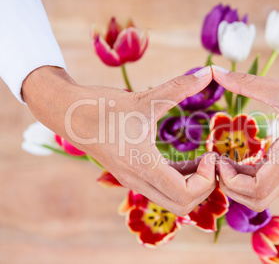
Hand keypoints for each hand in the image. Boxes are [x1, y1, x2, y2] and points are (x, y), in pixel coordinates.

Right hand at [22, 65, 216, 215]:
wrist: (68, 114)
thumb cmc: (102, 106)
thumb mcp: (144, 97)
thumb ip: (179, 86)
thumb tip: (208, 72)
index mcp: (142, 165)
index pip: (184, 194)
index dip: (205, 180)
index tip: (209, 155)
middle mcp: (137, 180)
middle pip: (182, 206)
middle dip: (203, 188)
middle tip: (210, 162)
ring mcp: (133, 181)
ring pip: (172, 201)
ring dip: (192, 186)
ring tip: (202, 160)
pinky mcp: (132, 177)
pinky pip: (162, 190)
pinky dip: (180, 181)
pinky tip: (188, 161)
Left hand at [211, 51, 278, 210]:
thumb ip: (245, 82)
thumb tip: (215, 71)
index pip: (256, 190)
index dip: (231, 181)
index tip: (218, 159)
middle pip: (258, 200)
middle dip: (232, 188)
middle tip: (218, 164)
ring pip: (263, 194)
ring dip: (240, 184)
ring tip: (224, 161)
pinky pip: (267, 181)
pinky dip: (248, 176)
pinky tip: (238, 159)